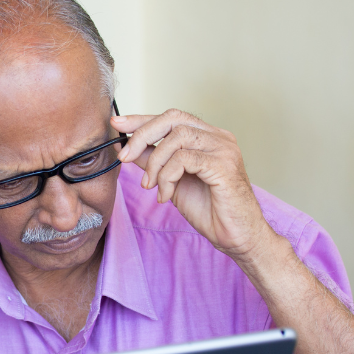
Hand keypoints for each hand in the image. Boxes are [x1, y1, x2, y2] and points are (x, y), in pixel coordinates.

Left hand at [113, 110, 274, 260]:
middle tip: (125, 157)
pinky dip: (167, 177)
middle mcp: (218, 137)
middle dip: (142, 135)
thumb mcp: (171, 181)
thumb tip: (127, 148)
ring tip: (151, 186)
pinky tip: (166, 195)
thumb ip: (153, 161)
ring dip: (155, 163)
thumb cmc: (209, 209)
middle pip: (173, 118)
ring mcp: (223, 148)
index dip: (141, 119)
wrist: (236, 235)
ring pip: (176, 138)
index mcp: (207, 136)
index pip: (171, 117)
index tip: (117, 123)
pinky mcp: (224, 165)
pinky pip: (184, 159)